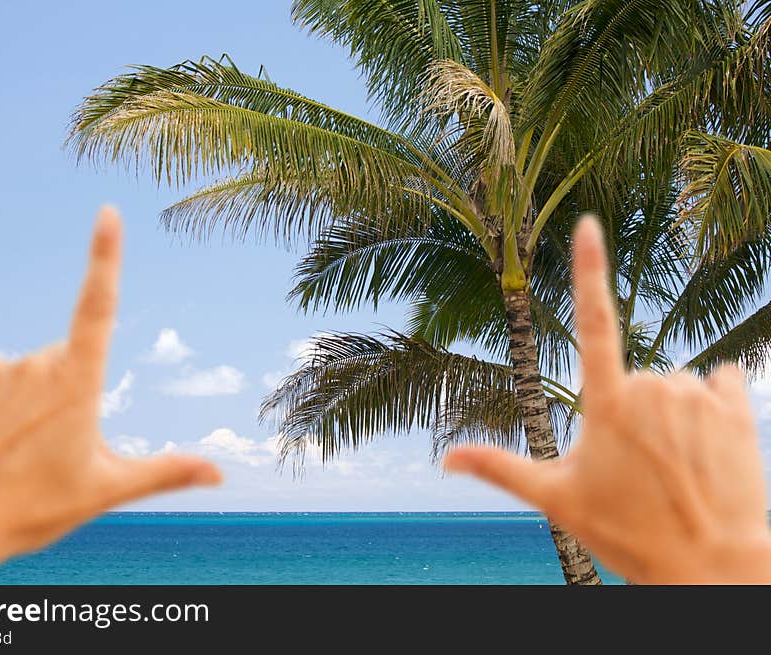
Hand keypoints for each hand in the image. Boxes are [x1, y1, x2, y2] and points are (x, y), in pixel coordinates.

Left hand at [0, 206, 221, 583]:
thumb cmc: (31, 509)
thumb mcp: (106, 490)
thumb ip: (166, 472)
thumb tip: (220, 475)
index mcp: (76, 382)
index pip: (98, 305)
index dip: (105, 255)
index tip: (108, 212)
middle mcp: (32, 363)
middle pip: (62, 362)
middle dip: (63, 395)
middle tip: (48, 449)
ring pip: (21, 373)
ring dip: (22, 403)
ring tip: (9, 452)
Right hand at [444, 216, 770, 583]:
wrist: (714, 567)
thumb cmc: (628, 534)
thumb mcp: (556, 500)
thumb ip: (499, 468)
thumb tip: (445, 458)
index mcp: (608, 402)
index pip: (593, 320)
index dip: (588, 268)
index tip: (589, 223)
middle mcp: (654, 386)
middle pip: (632, 378)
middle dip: (630, 413)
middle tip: (635, 468)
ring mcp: (698, 396)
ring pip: (672, 385)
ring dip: (669, 416)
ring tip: (672, 468)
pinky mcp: (736, 408)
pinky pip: (719, 382)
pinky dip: (711, 405)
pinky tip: (708, 446)